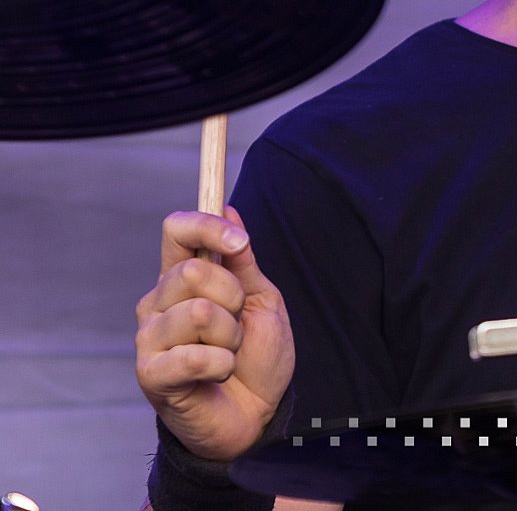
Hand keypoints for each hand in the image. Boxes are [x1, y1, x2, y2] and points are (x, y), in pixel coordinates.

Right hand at [135, 206, 294, 460]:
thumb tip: (229, 208)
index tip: (239, 242)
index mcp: (183, 279)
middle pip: (193, 271)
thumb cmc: (258, 357)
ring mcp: (149, 338)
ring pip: (199, 313)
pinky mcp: (151, 374)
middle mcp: (157, 303)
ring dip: (230, 338)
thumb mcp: (261, 300)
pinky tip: (218, 376)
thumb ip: (242, 261)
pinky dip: (223, 365)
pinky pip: (195, 355)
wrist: (256, 415)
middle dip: (234, 298)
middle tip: (237, 325)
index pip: (177, 230)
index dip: (207, 227)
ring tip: (227, 354)